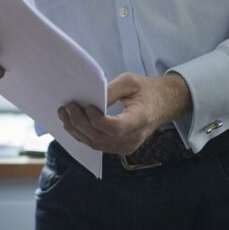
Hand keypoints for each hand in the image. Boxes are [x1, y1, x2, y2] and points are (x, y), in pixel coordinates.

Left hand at [57, 71, 191, 155]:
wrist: (164, 104)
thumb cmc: (146, 90)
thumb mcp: (130, 81)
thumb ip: (111, 90)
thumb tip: (91, 99)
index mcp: (140, 119)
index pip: (115, 128)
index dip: (97, 120)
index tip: (87, 106)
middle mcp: (134, 137)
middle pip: (101, 138)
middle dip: (79, 123)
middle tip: (66, 108)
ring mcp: (128, 146)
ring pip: (97, 144)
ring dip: (77, 131)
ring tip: (64, 115)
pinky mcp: (121, 148)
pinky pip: (99, 146)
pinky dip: (84, 136)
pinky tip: (73, 124)